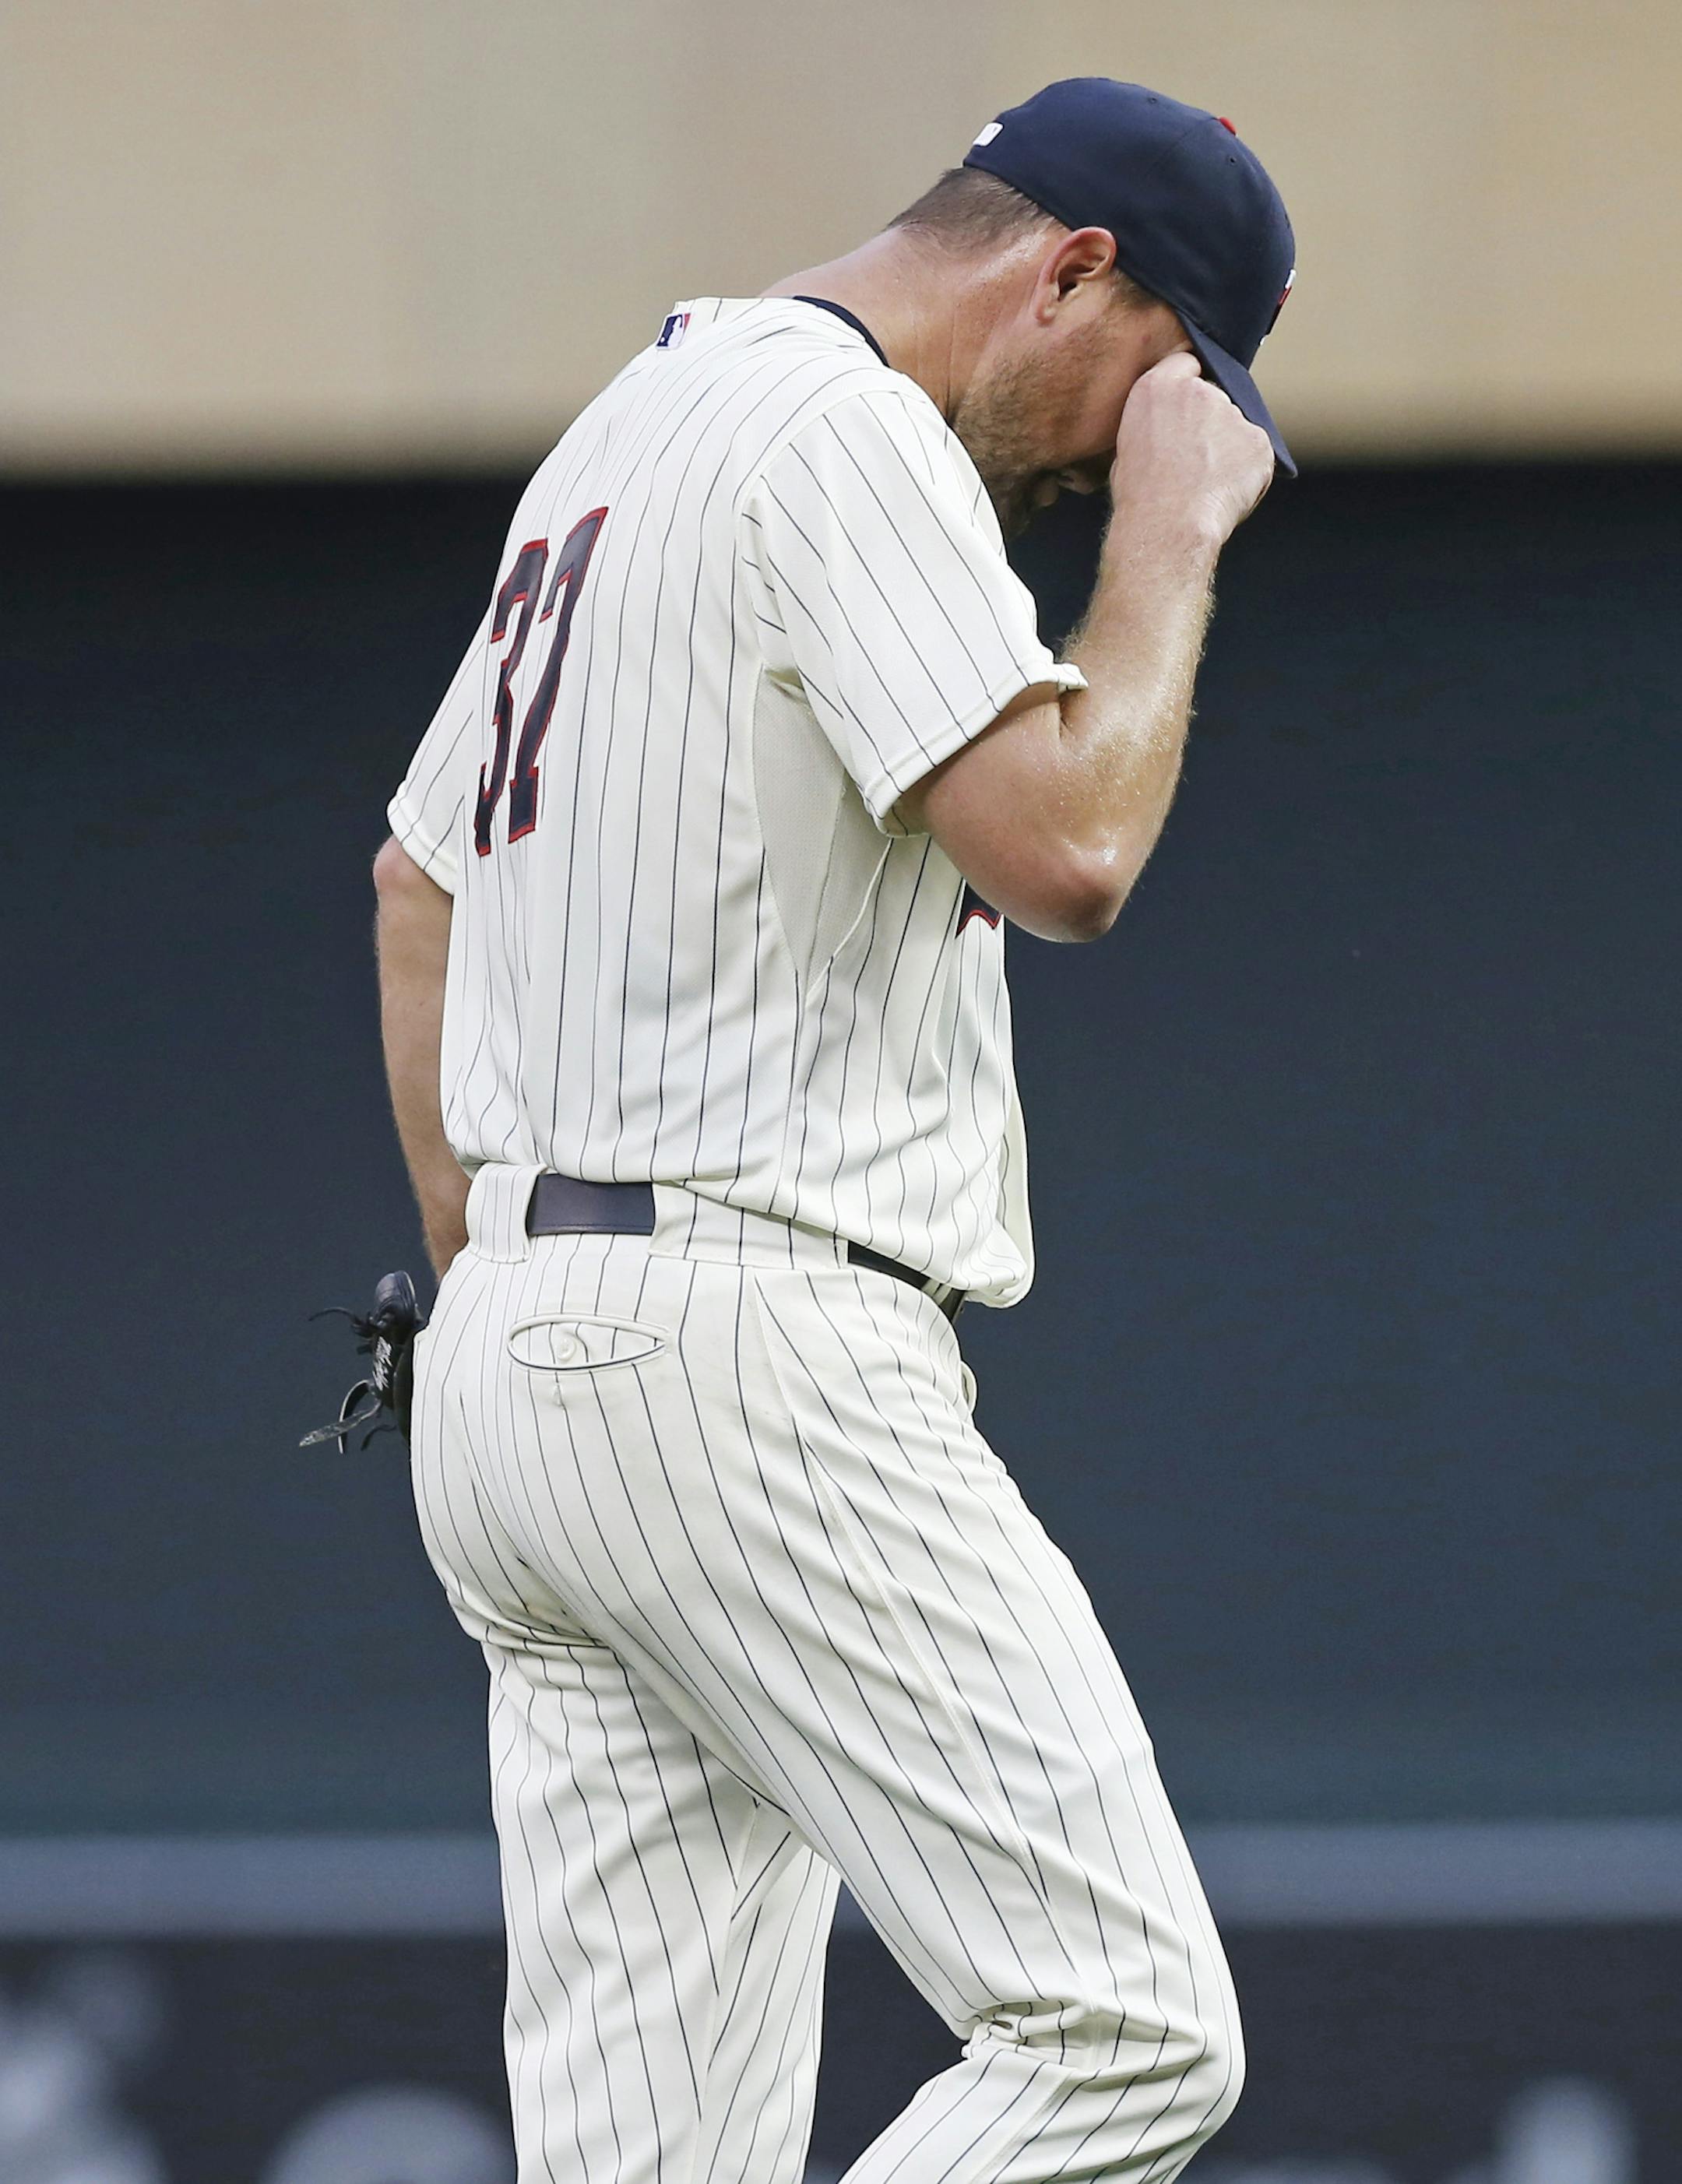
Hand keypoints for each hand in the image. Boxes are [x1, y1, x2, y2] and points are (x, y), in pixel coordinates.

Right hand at [1109, 353, 1273, 550]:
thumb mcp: (1127, 447)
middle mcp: (1199, 390)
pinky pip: (1255, 453)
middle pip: (1215, 396)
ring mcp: (1233, 413)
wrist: (1167, 525)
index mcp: (1158, 387)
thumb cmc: (1140, 496)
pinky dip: (1246, 471)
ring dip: (1227, 449)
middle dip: (1209, 422)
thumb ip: (1154, 422)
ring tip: (1205, 484)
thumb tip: (1168, 431)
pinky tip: (1224, 492)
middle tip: (1193, 462)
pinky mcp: (1258, 439)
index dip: (1188, 387)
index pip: (1186, 363)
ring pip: (1235, 427)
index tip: (1186, 410)